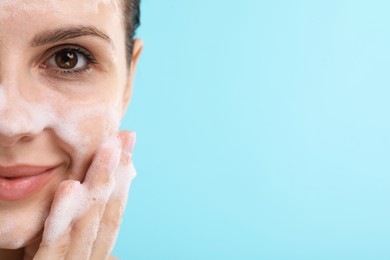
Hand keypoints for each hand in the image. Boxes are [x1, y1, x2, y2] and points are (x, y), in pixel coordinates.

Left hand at [26, 131, 135, 259]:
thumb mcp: (62, 251)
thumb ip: (77, 228)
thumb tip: (91, 193)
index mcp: (93, 254)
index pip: (113, 213)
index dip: (123, 179)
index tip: (127, 146)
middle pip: (105, 215)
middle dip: (116, 174)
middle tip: (122, 138)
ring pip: (87, 225)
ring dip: (98, 185)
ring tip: (106, 151)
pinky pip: (54, 244)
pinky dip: (64, 214)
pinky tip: (71, 186)